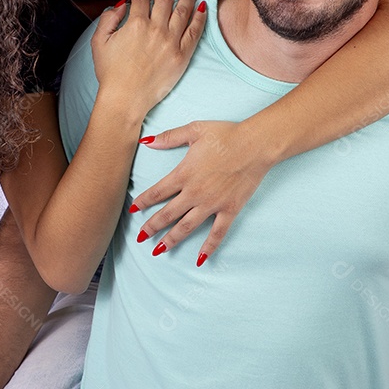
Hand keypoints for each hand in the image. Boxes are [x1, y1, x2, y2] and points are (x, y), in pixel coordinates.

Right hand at [91, 0, 204, 110]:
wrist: (125, 99)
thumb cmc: (111, 73)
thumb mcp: (98, 42)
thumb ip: (108, 19)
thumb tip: (121, 6)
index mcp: (135, 24)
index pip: (141, 0)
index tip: (138, 3)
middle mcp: (155, 29)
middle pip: (164, 0)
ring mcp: (171, 42)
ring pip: (183, 10)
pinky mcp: (182, 55)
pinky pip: (195, 31)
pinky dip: (200, 17)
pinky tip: (203, 7)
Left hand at [128, 120, 274, 265]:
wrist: (255, 144)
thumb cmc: (226, 134)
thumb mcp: (194, 130)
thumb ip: (169, 137)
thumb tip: (146, 141)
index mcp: (184, 174)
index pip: (157, 192)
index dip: (143, 201)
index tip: (133, 210)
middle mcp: (195, 192)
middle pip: (167, 214)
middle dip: (152, 226)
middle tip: (140, 237)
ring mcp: (212, 204)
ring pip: (186, 226)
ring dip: (171, 239)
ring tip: (158, 250)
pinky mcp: (229, 210)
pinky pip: (217, 233)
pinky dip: (208, 246)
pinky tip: (200, 258)